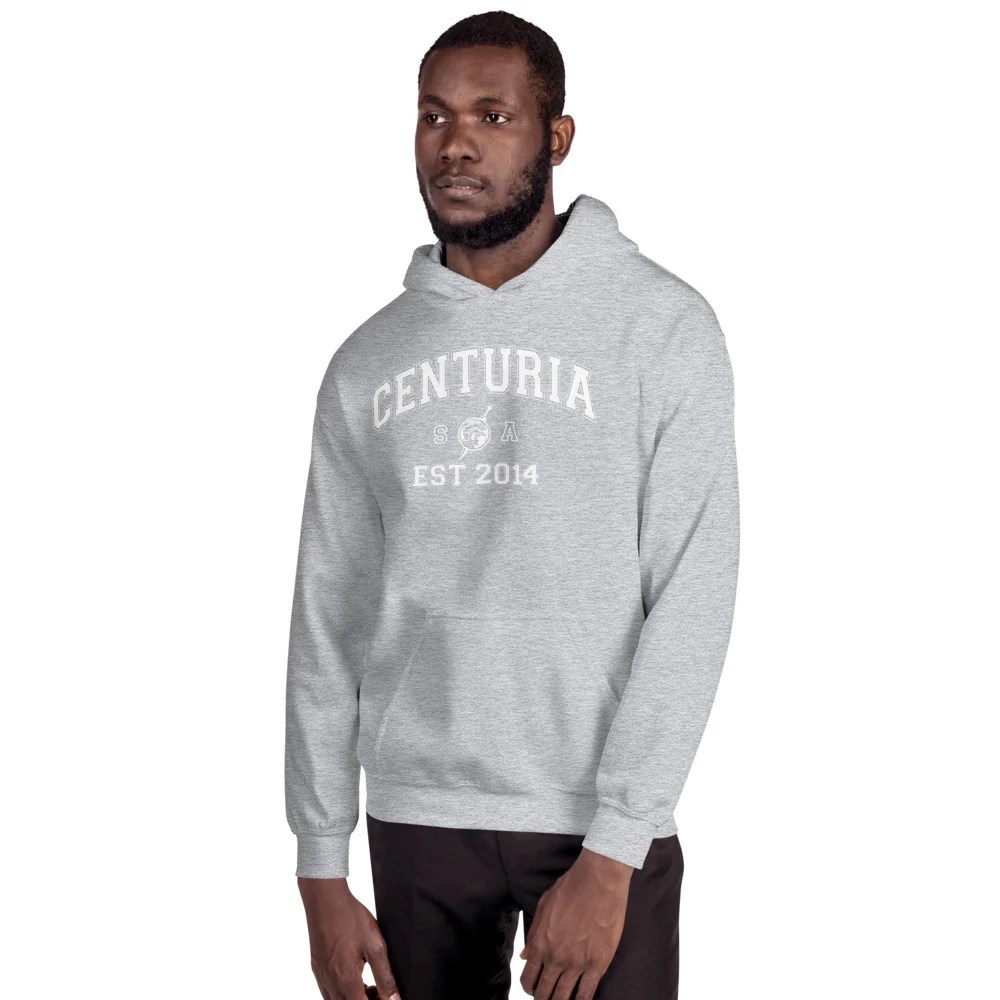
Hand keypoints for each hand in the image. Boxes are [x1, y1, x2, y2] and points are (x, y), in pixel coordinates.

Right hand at [298, 877, 400, 999]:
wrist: (325, 899)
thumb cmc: (349, 918)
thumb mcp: (375, 945)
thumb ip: (384, 975)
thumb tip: (393, 997)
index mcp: (345, 980)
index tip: (386, 996)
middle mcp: (329, 983)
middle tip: (380, 991)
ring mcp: (321, 976)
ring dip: (354, 998)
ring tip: (369, 985)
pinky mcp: (317, 967)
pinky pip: (328, 990)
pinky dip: (343, 991)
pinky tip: (353, 976)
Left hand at [518, 848, 633, 998]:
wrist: (598, 881)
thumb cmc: (570, 888)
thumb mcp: (544, 906)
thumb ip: (533, 933)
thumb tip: (526, 955)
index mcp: (540, 944)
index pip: (528, 979)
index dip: (529, 988)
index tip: (533, 989)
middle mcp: (555, 958)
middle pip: (544, 993)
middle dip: (543, 998)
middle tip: (547, 997)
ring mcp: (577, 964)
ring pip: (564, 998)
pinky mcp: (597, 964)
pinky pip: (587, 993)